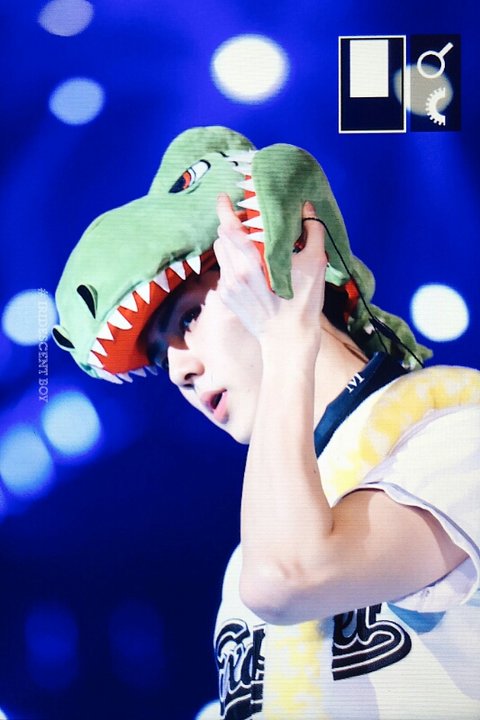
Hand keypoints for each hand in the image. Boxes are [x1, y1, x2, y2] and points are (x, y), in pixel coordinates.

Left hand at [213, 193, 327, 353]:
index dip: (224, 209)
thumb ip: (311, 232)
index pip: (228, 228)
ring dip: (231, 243)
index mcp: (251, 264)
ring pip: (222, 253)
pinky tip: (252, 269)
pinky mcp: (227, 298)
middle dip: (232, 225)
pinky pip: (225, 270)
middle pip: (222, 237)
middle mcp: (234, 274)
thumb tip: (307, 209)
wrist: (288, 340)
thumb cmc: (302, 304)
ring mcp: (228, 287)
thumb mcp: (314, 266)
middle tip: (248, 221)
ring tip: (250, 244)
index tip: (224, 197)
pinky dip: (234, 262)